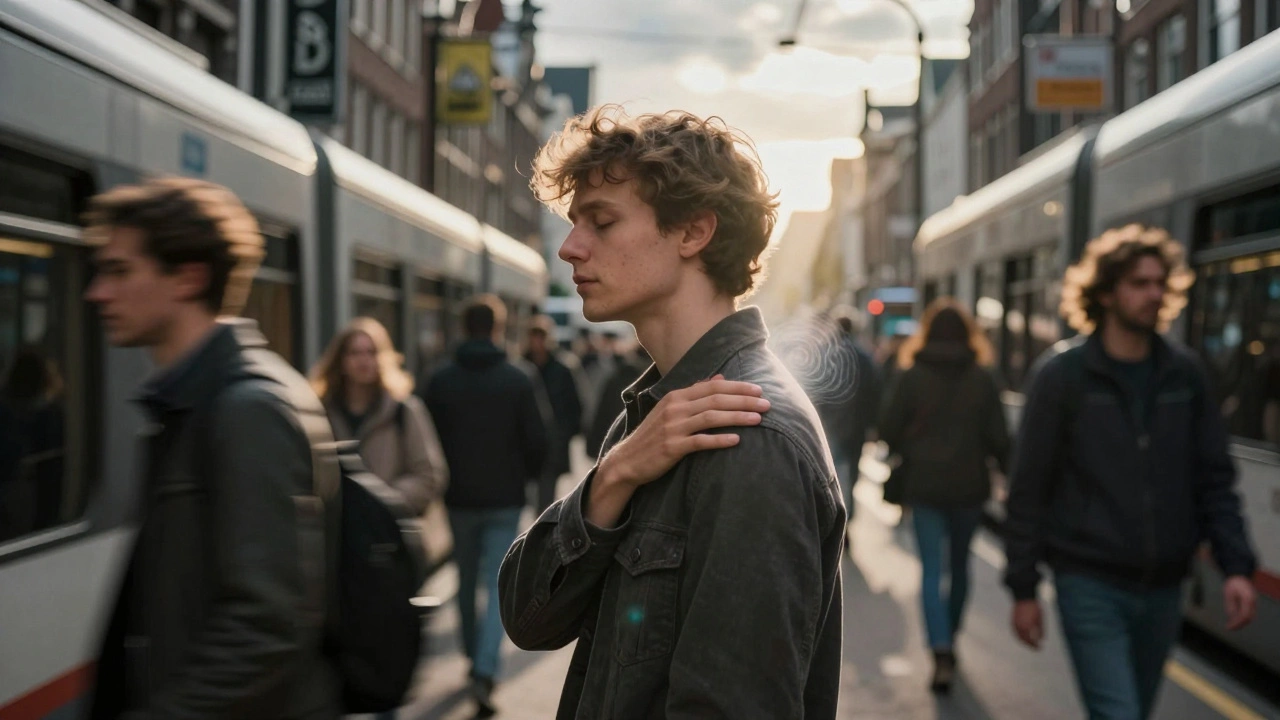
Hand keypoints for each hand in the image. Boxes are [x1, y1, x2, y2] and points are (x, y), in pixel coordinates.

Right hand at [586, 376, 768, 527]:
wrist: (628, 460)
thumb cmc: (654, 435)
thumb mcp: (672, 410)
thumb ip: (695, 394)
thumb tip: (719, 378)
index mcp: (676, 397)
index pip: (713, 386)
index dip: (738, 387)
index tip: (759, 390)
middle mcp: (675, 408)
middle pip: (716, 399)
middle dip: (744, 400)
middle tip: (767, 404)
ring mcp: (673, 427)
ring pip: (711, 418)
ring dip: (737, 417)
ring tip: (758, 419)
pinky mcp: (672, 447)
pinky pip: (700, 442)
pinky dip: (719, 440)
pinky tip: (736, 441)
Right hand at [1012, 599, 1043, 649]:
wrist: (1024, 597)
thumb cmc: (1034, 607)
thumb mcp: (1040, 619)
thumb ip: (1041, 630)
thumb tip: (1041, 640)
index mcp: (1027, 627)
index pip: (1031, 640)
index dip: (1035, 645)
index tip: (1040, 647)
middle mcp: (1019, 627)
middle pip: (1023, 640)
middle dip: (1029, 644)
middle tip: (1035, 648)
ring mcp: (1014, 624)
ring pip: (1018, 636)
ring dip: (1023, 641)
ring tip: (1029, 643)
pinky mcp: (1012, 621)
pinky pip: (1015, 632)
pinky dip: (1019, 636)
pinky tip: (1024, 636)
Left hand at [1224, 575, 1256, 630]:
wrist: (1239, 577)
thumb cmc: (1233, 585)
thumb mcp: (1228, 594)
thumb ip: (1231, 606)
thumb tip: (1231, 617)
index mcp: (1248, 599)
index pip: (1245, 615)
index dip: (1237, 623)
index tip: (1229, 627)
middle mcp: (1253, 602)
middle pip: (1249, 618)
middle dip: (1239, 625)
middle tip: (1228, 628)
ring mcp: (1253, 604)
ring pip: (1249, 617)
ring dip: (1240, 623)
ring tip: (1229, 626)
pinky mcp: (1251, 605)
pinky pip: (1248, 614)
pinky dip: (1241, 619)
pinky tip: (1232, 621)